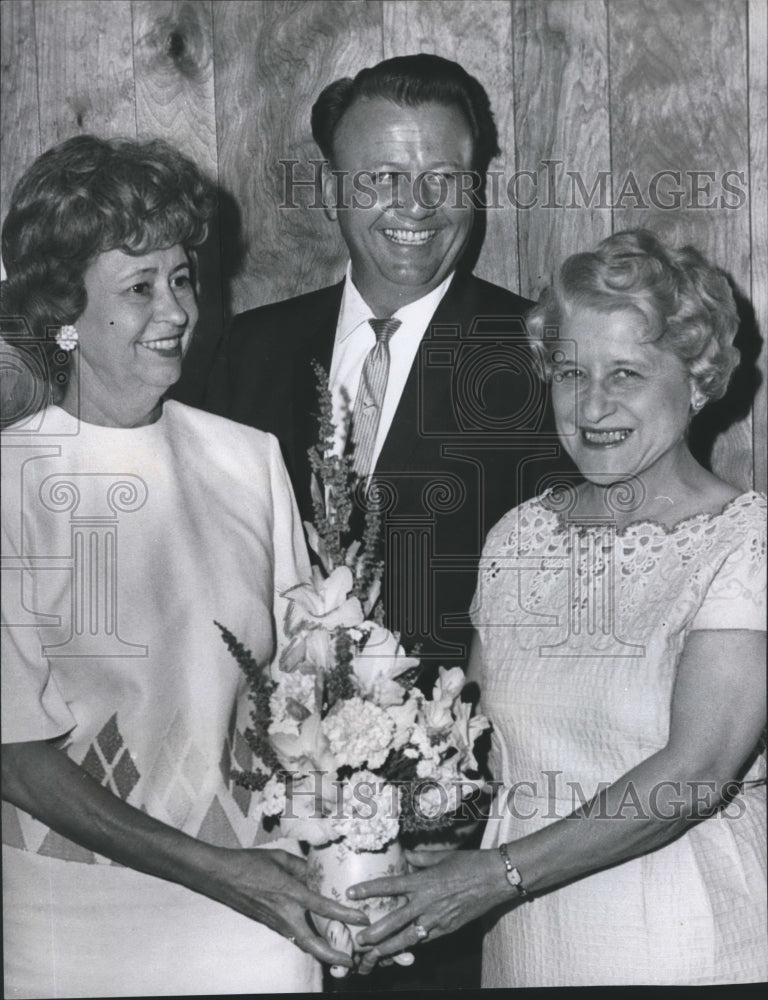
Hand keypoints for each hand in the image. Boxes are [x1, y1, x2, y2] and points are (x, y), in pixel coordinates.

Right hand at [206, 847, 368, 968]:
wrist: (221, 876)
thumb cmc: (249, 862)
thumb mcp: (279, 858)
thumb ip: (302, 865)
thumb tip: (318, 871)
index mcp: (290, 893)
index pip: (323, 907)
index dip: (344, 914)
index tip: (361, 918)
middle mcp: (284, 913)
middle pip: (312, 943)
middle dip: (332, 955)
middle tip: (350, 960)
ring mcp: (276, 922)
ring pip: (302, 943)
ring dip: (321, 952)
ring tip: (339, 954)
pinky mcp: (269, 924)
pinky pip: (293, 936)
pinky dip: (308, 941)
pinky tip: (318, 940)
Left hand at [347, 847, 515, 974]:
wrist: (497, 878)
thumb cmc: (471, 862)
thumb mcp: (443, 856)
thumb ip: (421, 858)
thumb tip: (406, 856)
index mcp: (424, 880)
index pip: (390, 885)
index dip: (368, 890)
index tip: (351, 893)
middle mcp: (428, 902)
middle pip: (395, 920)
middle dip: (375, 932)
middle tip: (358, 940)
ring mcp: (438, 918)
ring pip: (408, 938)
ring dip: (389, 947)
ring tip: (373, 955)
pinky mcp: (448, 928)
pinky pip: (426, 940)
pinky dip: (412, 946)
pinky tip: (401, 952)